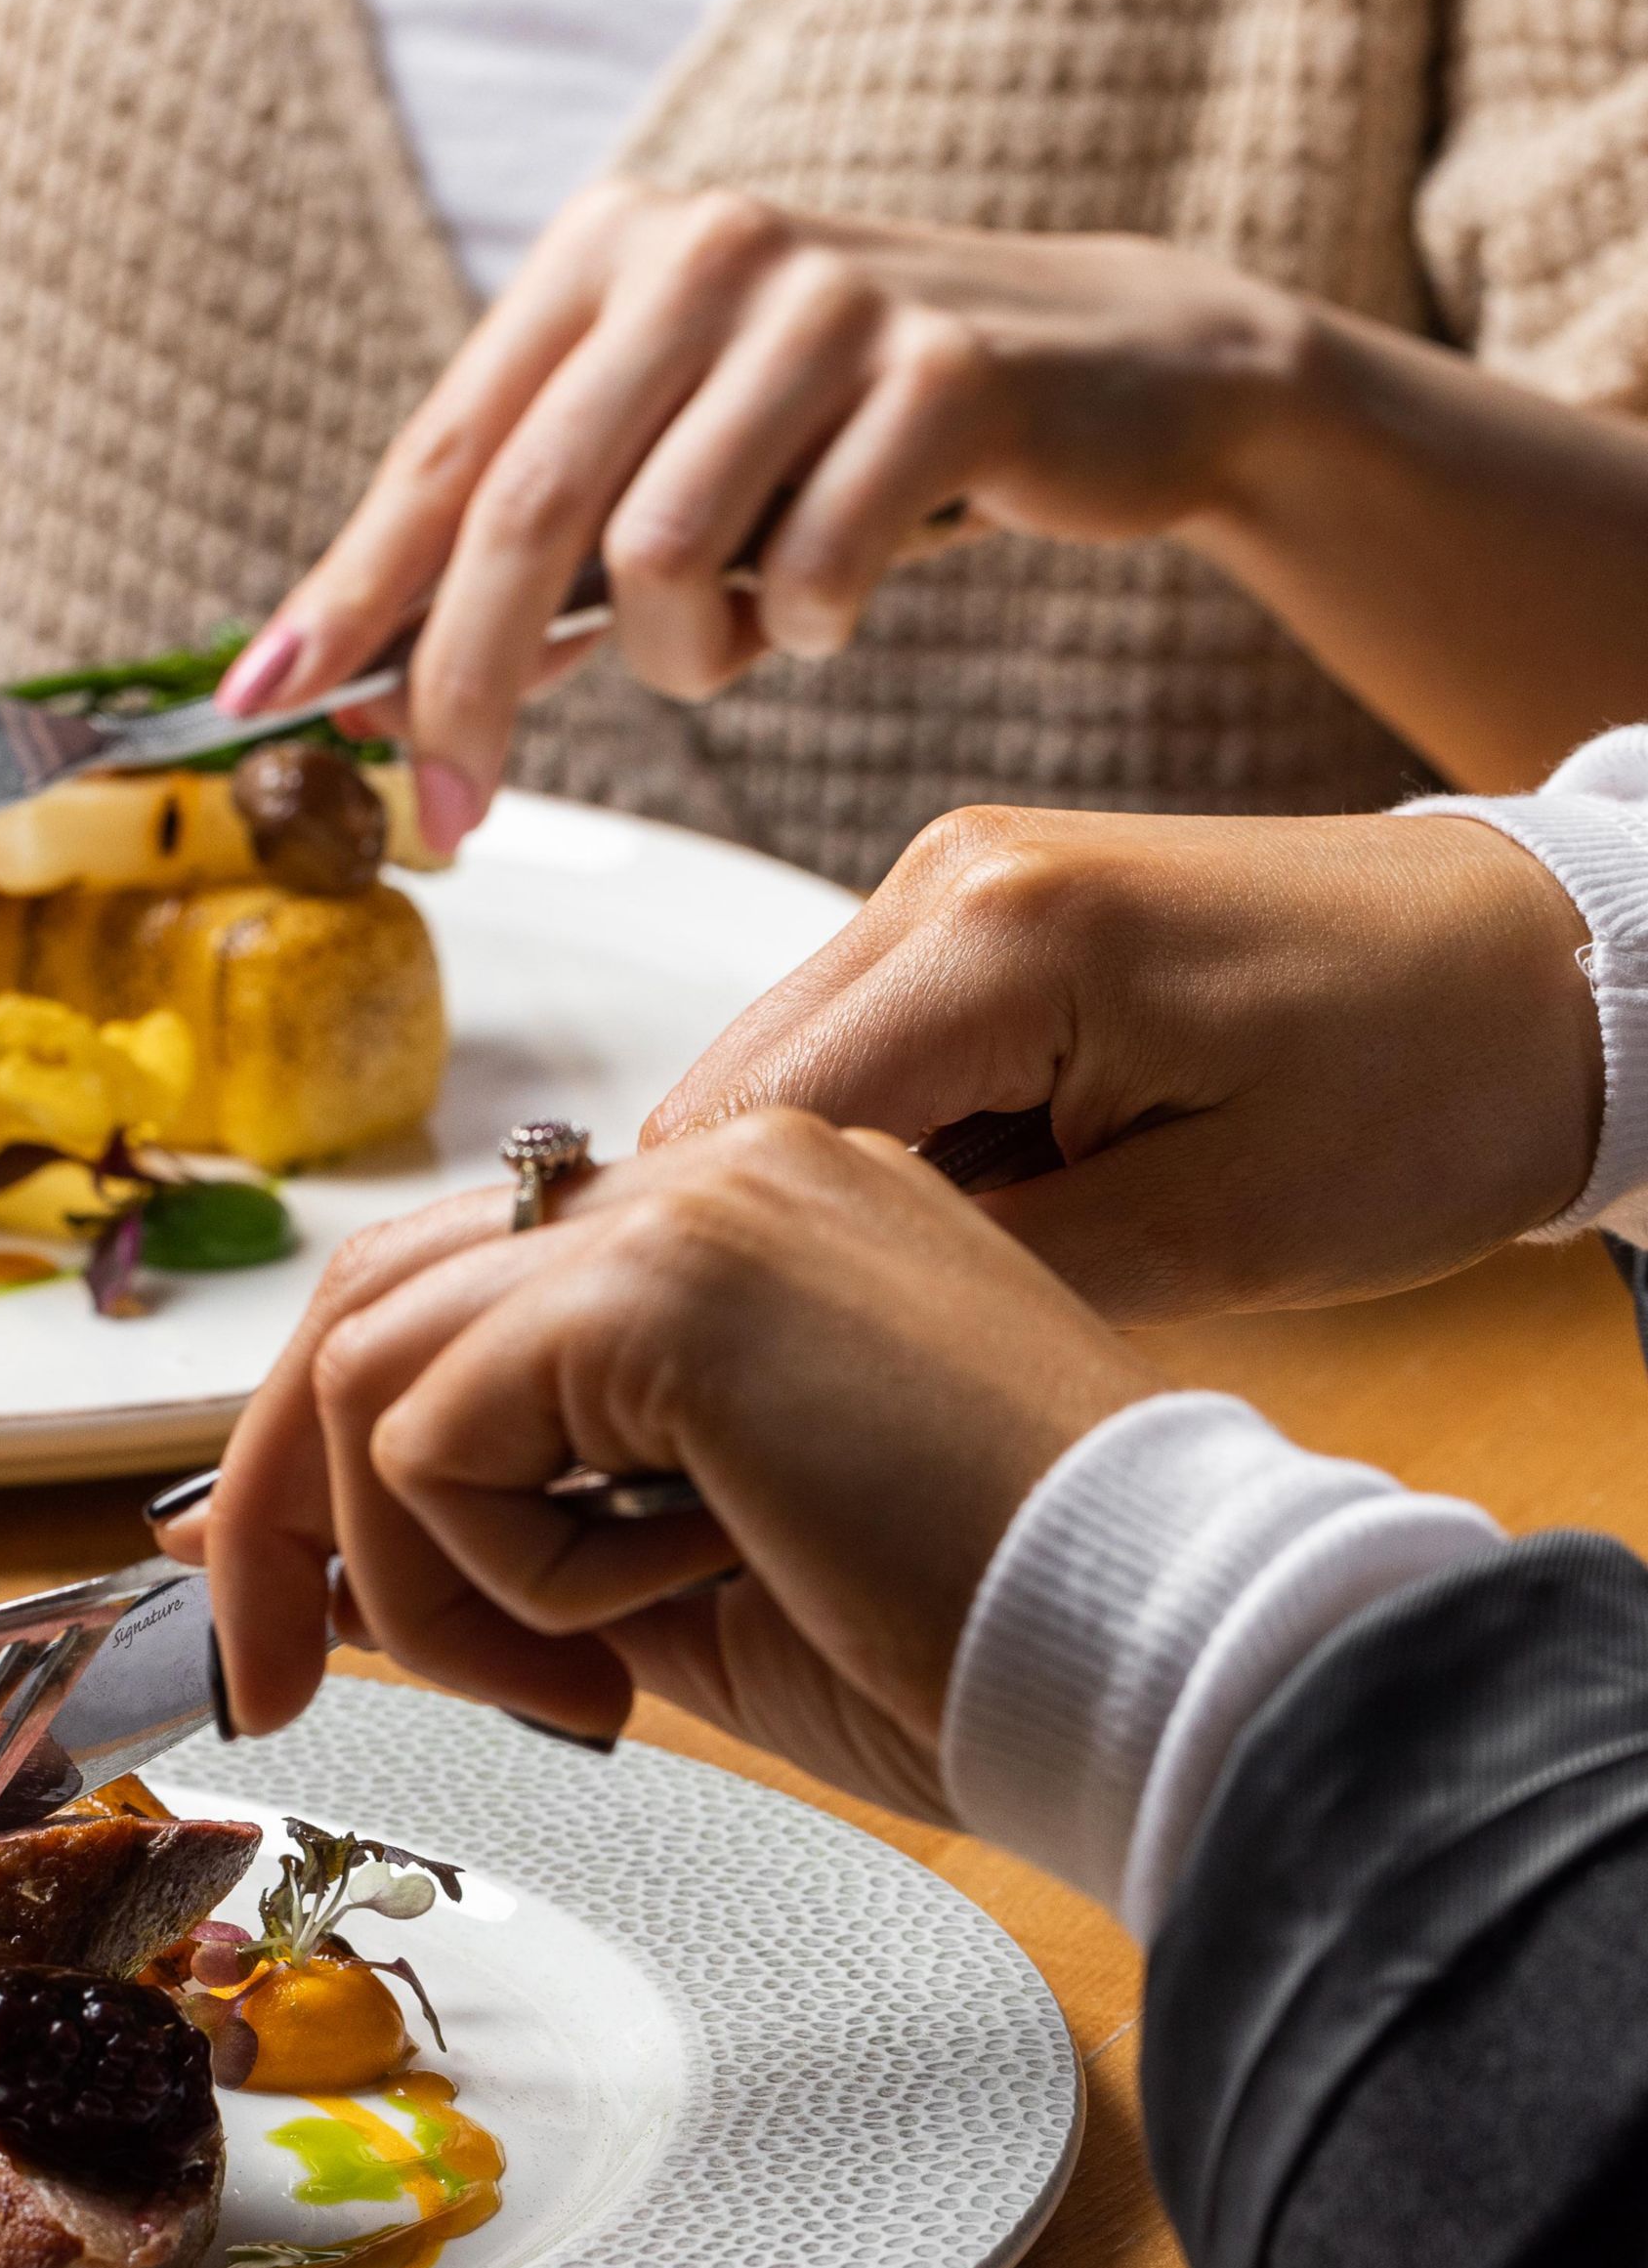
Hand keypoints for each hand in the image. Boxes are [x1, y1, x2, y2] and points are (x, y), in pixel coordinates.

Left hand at [168, 1114, 1158, 1820]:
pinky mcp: (672, 1286)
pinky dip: (499, 1576)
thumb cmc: (970, 1634)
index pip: (449, 1292)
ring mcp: (691, 1207)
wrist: (1151, 1658)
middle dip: (272, 1508)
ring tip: (570, 1673)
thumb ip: (502, 1546)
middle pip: (365, 1301)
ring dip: (416, 1574)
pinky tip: (648, 1619)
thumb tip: (314, 1575)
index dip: (316, 1443)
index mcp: (735, 1225)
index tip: (268, 1591)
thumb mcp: (671, 1590)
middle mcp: (708, 1175)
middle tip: (270, 1680)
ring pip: (367, 1372)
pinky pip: (435, 1440)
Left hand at [218, 183, 1308, 850]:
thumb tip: (341, 689)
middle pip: (523, 515)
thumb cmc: (841, 442)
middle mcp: (702, 248)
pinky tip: (839, 600)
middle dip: (467, 688)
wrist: (1111, 372)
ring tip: (739, 636)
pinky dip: (805, 629)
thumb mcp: (668, 466)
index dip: (350, 596)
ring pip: (662, 558)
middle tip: (455, 812)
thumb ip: (517, 561)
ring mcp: (827, 298)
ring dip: (683, 656)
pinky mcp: (944, 368)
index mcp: (606, 253)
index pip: (441, 455)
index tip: (278, 711)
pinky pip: (810, 573)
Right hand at [648, 806, 1604, 1323]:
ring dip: (811, 1200)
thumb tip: (795, 1325)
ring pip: (776, 1080)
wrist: (1562, 970)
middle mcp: (945, 876)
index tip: (735, 1391)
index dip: (706, 1276)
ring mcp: (957, 879)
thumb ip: (980, 1268)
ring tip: (923, 1293)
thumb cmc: (1435, 1090)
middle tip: (822, 1365)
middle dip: (745, 1241)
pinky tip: (967, 1221)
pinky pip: (855, 1051)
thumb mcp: (1212, 1235)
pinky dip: (875, 1153)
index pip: (734, 1132)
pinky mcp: (985, 907)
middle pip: (723, 1097)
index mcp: (994, 937)